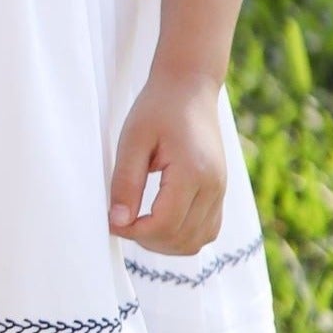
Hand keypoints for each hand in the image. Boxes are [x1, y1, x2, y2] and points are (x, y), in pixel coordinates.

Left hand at [108, 71, 226, 254]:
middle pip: (181, 238)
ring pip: (197, 241)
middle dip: (147, 240)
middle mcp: (213, 186)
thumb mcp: (132, 141)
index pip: (165, 224)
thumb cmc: (158, 109)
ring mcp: (220, 190)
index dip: (135, 231)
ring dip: (165, 243)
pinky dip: (183, 236)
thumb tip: (118, 222)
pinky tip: (159, 221)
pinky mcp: (220, 191)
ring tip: (139, 223)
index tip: (112, 221)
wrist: (189, 88)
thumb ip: (125, 182)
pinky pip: (207, 230)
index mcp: (193, 172)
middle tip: (122, 221)